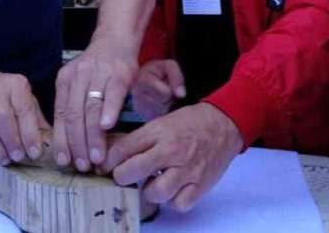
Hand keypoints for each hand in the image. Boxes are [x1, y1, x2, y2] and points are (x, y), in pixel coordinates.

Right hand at [0, 70, 49, 165]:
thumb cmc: (10, 98)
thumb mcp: (28, 101)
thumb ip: (37, 121)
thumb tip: (53, 146)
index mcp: (16, 86)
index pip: (24, 109)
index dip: (30, 133)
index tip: (34, 152)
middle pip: (1, 117)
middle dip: (11, 140)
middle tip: (18, 156)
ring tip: (4, 159)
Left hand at [52, 41, 137, 171]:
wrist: (115, 41)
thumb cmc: (96, 69)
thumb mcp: (77, 83)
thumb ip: (72, 107)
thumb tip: (67, 144)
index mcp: (64, 81)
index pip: (61, 115)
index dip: (61, 139)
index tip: (64, 160)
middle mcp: (78, 77)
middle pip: (74, 115)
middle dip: (77, 143)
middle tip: (82, 165)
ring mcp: (98, 74)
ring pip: (91, 108)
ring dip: (93, 136)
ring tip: (96, 157)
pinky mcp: (119, 73)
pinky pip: (113, 94)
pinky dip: (109, 111)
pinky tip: (107, 127)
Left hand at [105, 103, 242, 210]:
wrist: (223, 123)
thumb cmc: (189, 123)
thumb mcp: (161, 123)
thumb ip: (140, 139)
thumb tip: (113, 155)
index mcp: (158, 132)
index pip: (123, 149)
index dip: (108, 161)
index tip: (104, 166)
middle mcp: (171, 150)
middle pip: (133, 171)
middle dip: (121, 177)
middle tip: (124, 177)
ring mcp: (187, 169)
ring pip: (155, 193)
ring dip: (149, 192)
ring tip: (152, 183)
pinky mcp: (201, 184)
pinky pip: (179, 204)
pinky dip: (173, 201)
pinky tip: (173, 190)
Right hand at [131, 59, 185, 120]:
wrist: (148, 76)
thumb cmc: (159, 71)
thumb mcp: (169, 66)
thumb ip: (176, 76)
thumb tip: (181, 94)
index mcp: (142, 81)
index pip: (165, 94)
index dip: (171, 90)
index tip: (167, 83)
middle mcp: (136, 96)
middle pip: (164, 106)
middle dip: (169, 99)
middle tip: (165, 90)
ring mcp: (138, 108)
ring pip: (162, 115)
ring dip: (166, 107)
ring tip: (162, 97)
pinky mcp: (143, 117)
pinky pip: (159, 119)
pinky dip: (163, 113)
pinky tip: (160, 104)